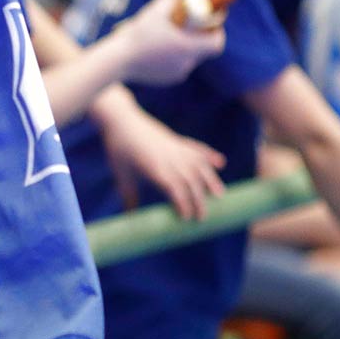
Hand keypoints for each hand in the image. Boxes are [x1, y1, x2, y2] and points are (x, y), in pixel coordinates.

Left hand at [101, 103, 226, 219]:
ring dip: (211, 180)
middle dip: (199, 200)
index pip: (175, 188)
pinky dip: (209, 155)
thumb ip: (129, 197)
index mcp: (155, 168)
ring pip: (199, 165)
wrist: (121, 120)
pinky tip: (220, 163)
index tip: (186, 218)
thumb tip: (129, 218)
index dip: (183, 203)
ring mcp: (176, 148)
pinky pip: (197, 148)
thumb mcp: (123, 176)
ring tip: (219, 195)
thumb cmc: (119, 150)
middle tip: (202, 218)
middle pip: (191, 181)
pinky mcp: (177, 140)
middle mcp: (169, 158)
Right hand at [111, 0, 226, 86]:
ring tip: (171, 35)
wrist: (117, 61)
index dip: (216, 32)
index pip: (216, 43)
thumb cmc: (136, 36)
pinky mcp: (165, 80)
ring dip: (186, 47)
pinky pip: (177, 67)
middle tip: (189, 24)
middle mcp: (186, 63)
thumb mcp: (154, 12)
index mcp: (189, 47)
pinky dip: (174, 58)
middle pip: (203, 49)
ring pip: (189, 58)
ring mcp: (176, 73)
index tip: (209, 22)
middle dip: (199, 36)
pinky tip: (160, 49)